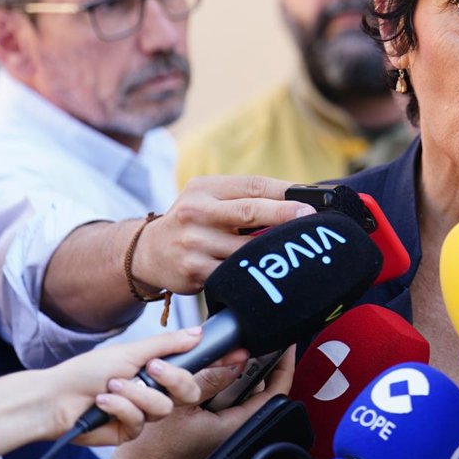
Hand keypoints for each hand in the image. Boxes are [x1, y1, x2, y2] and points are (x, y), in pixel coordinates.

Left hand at [46, 328, 206, 446]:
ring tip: (111, 386)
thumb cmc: (86, 371)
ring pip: (162, 408)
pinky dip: (120, 408)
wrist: (56, 397)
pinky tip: (103, 402)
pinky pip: (139, 422)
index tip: (163, 363)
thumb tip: (198, 332)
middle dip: (168, 381)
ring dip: (134, 394)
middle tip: (150, 370)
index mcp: (155, 371)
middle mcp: (151, 392)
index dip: (182, 372)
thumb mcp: (131, 351)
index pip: (188, 374)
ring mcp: (141, 412)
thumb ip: (167, 343)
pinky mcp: (128, 431)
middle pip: (186, 395)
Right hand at [113, 345, 295, 458]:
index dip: (284, 368)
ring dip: (230, 372)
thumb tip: (236, 359)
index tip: (286, 346)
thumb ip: (209, 379)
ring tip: (220, 355)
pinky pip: (219, 397)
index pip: (275, 394)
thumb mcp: (180, 403)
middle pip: (256, 387)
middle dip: (253, 363)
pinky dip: (215, 383)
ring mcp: (220, 427)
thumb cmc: (151, 446)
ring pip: (236, 390)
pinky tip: (200, 373)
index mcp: (234, 425)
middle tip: (246, 341)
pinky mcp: (207, 425)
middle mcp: (231, 427)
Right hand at [134, 176, 312, 293]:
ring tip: (296, 248)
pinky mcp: (195, 272)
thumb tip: (295, 199)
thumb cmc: (193, 220)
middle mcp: (196, 214)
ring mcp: (194, 245)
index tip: (309, 200)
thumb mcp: (208, 197)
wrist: (148, 253)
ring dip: (274, 248)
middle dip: (284, 214)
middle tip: (309, 217)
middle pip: (248, 212)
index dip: (283, 192)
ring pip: (246, 248)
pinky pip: (235, 273)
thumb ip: (243, 196)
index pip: (250, 186)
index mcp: (203, 190)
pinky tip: (272, 270)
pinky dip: (255, 271)